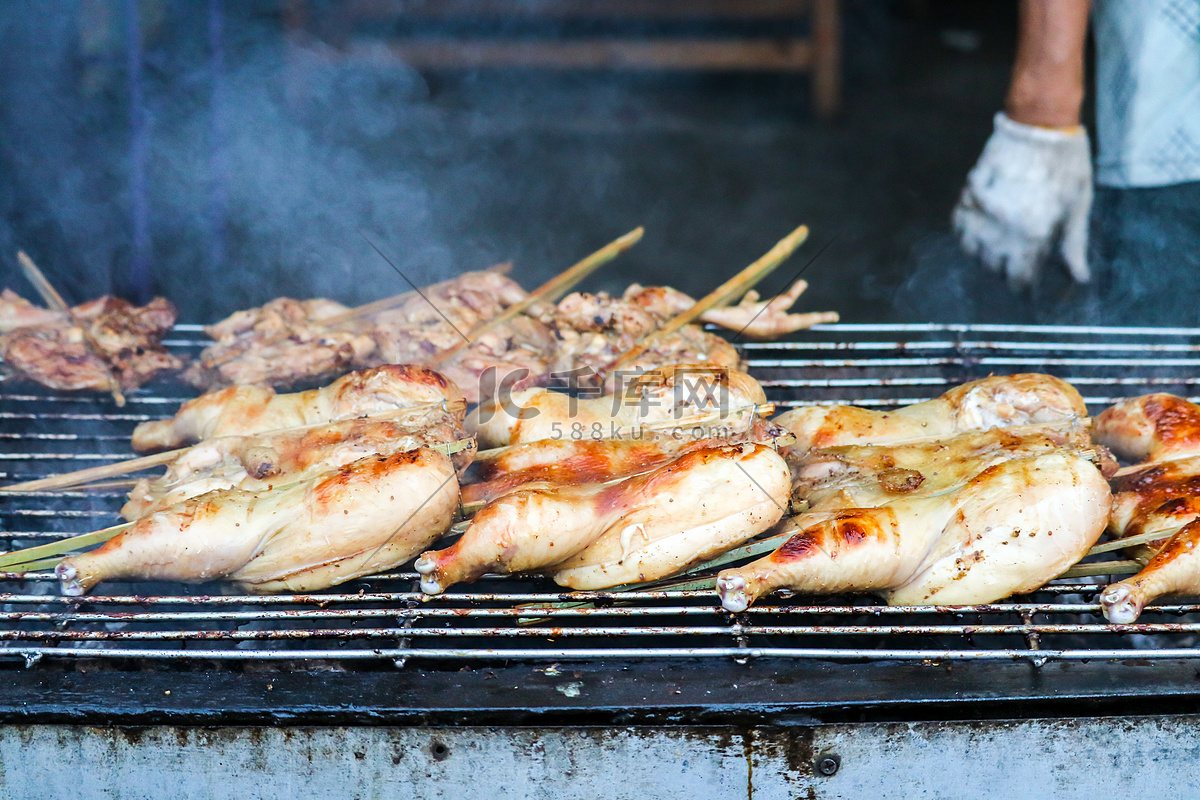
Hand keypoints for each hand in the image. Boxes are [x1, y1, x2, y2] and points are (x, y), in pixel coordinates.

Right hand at [953, 112, 1091, 288]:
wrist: (1039, 124)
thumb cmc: (1066, 164)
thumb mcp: (1077, 205)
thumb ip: (1074, 244)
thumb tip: (1078, 278)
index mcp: (1034, 235)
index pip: (1020, 278)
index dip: (1024, 286)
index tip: (1028, 284)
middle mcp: (1003, 230)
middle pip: (995, 268)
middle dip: (1006, 269)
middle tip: (1017, 260)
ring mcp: (981, 213)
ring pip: (974, 252)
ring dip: (985, 254)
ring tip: (998, 247)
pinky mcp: (968, 196)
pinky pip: (958, 229)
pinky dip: (967, 235)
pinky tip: (979, 231)